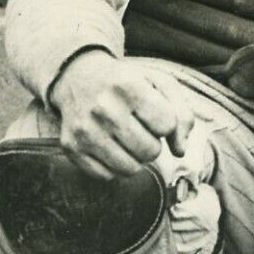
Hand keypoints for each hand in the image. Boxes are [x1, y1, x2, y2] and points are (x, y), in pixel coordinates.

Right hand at [49, 50, 193, 179]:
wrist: (78, 77)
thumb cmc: (127, 82)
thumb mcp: (159, 83)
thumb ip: (182, 114)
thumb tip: (180, 151)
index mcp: (128, 85)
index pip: (167, 125)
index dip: (165, 122)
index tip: (152, 112)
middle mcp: (103, 108)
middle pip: (150, 151)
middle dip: (152, 143)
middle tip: (139, 128)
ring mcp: (85, 130)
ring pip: (130, 169)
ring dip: (135, 158)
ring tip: (127, 138)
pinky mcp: (71, 148)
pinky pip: (107, 176)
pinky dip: (114, 166)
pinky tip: (110, 146)